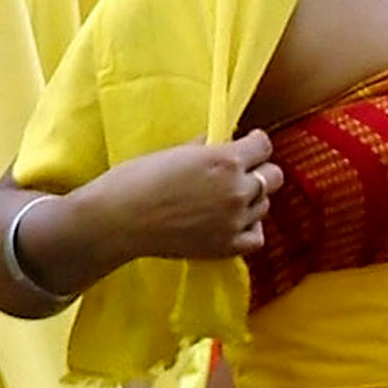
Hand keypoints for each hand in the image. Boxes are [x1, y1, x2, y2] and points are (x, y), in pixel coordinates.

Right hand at [81, 131, 285, 261]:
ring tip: (227, 199)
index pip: (264, 146)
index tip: (244, 146)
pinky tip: (233, 222)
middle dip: (258, 171)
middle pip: (273, 176)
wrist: (115, 221)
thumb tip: (218, 141)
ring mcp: (234, 220)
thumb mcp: (175, 152)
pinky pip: (257, 236)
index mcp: (225, 160)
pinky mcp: (226, 247)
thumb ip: (206, 148)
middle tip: (237, 173)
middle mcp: (236, 189)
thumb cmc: (136, 180)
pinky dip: (249, 228)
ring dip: (251, 199)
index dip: (254, 145)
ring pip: (265, 205)